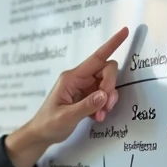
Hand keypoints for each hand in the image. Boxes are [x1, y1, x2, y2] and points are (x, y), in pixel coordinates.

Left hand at [5, 26, 127, 166]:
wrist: (42, 134)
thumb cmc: (49, 123)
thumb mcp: (66, 116)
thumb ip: (86, 106)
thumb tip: (105, 94)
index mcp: (72, 77)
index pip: (97, 58)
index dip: (112, 44)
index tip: (125, 31)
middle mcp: (80, 79)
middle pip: (107, 71)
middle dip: (111, 87)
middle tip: (105, 106)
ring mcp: (85, 88)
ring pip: (108, 84)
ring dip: (108, 100)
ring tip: (99, 116)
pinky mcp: (88, 97)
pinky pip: (104, 95)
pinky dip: (105, 106)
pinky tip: (97, 117)